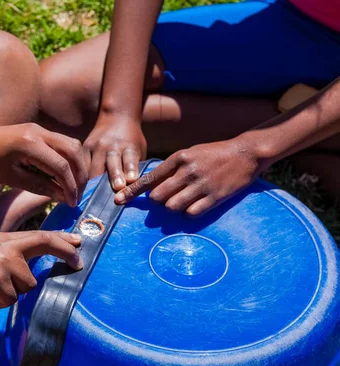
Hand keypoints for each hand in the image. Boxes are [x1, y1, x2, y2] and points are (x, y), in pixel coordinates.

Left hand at [0, 123, 87, 206]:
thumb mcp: (11, 178)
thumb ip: (39, 186)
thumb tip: (62, 197)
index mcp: (30, 144)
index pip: (61, 166)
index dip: (70, 187)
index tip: (72, 203)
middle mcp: (38, 132)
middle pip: (73, 152)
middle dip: (80, 175)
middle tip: (78, 195)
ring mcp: (39, 129)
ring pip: (71, 145)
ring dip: (77, 165)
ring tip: (74, 187)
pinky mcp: (37, 130)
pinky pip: (61, 143)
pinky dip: (68, 159)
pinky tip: (64, 176)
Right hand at [0, 231, 82, 307]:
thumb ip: (6, 257)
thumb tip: (27, 276)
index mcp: (2, 238)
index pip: (38, 235)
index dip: (60, 238)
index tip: (77, 241)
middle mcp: (8, 247)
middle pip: (45, 245)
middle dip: (66, 252)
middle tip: (79, 263)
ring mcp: (5, 263)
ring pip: (26, 286)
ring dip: (9, 293)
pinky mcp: (0, 281)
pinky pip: (9, 301)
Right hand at [83, 114, 146, 190]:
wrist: (117, 117)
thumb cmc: (131, 140)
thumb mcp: (139, 149)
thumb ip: (137, 167)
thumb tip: (138, 191)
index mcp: (128, 146)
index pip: (129, 158)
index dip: (130, 169)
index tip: (131, 180)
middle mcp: (111, 146)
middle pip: (111, 163)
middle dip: (113, 177)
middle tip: (116, 190)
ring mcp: (96, 146)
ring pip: (94, 167)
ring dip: (95, 183)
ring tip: (94, 197)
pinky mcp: (84, 148)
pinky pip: (81, 166)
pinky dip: (82, 178)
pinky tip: (81, 190)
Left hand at [115, 139, 261, 215]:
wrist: (245, 153)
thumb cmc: (212, 154)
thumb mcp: (189, 154)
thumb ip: (170, 169)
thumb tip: (150, 187)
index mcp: (178, 159)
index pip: (149, 178)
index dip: (132, 191)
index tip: (119, 200)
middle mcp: (188, 171)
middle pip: (158, 197)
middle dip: (158, 201)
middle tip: (167, 197)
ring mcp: (201, 185)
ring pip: (172, 207)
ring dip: (173, 207)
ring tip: (183, 200)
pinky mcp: (215, 197)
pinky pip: (191, 213)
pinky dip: (189, 212)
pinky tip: (195, 205)